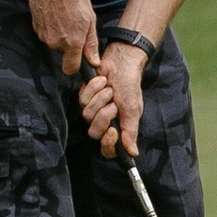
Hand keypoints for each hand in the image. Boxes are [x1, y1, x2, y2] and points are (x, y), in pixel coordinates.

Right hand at [27, 0, 98, 70]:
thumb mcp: (90, 19)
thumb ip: (91, 43)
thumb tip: (94, 61)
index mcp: (72, 42)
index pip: (70, 70)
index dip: (76, 67)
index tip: (81, 59)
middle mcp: (55, 43)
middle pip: (63, 54)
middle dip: (70, 45)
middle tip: (76, 26)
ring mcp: (44, 36)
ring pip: (55, 43)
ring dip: (61, 35)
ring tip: (66, 17)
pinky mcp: (36, 28)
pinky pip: (47, 35)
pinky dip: (52, 28)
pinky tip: (56, 14)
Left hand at [79, 40, 146, 162]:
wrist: (121, 63)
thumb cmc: (130, 85)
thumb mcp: (133, 109)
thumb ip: (130, 131)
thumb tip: (133, 152)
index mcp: (118, 128)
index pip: (108, 149)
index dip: (108, 144)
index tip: (112, 131)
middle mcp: (104, 122)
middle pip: (95, 132)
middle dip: (104, 116)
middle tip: (114, 104)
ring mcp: (93, 110)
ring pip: (87, 115)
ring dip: (100, 99)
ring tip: (110, 90)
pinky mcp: (84, 97)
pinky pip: (83, 100)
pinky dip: (94, 89)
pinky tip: (102, 82)